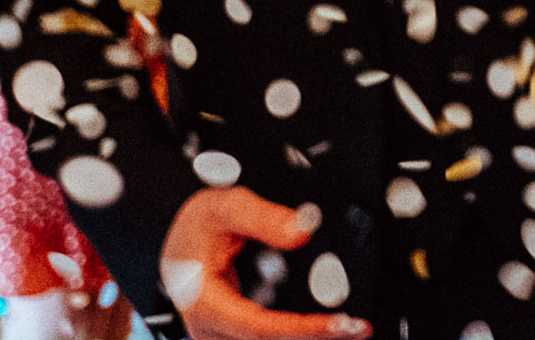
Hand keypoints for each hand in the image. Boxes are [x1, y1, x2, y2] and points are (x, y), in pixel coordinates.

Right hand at [161, 187, 368, 339]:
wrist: (175, 239)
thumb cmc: (197, 225)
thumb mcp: (225, 206)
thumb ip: (263, 217)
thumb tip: (303, 231)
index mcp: (206, 305)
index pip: (261, 328)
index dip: (304, 330)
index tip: (342, 323)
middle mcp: (210, 331)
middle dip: (316, 339)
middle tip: (359, 329)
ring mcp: (220, 337)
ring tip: (351, 330)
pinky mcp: (232, 336)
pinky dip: (297, 337)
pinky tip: (326, 331)